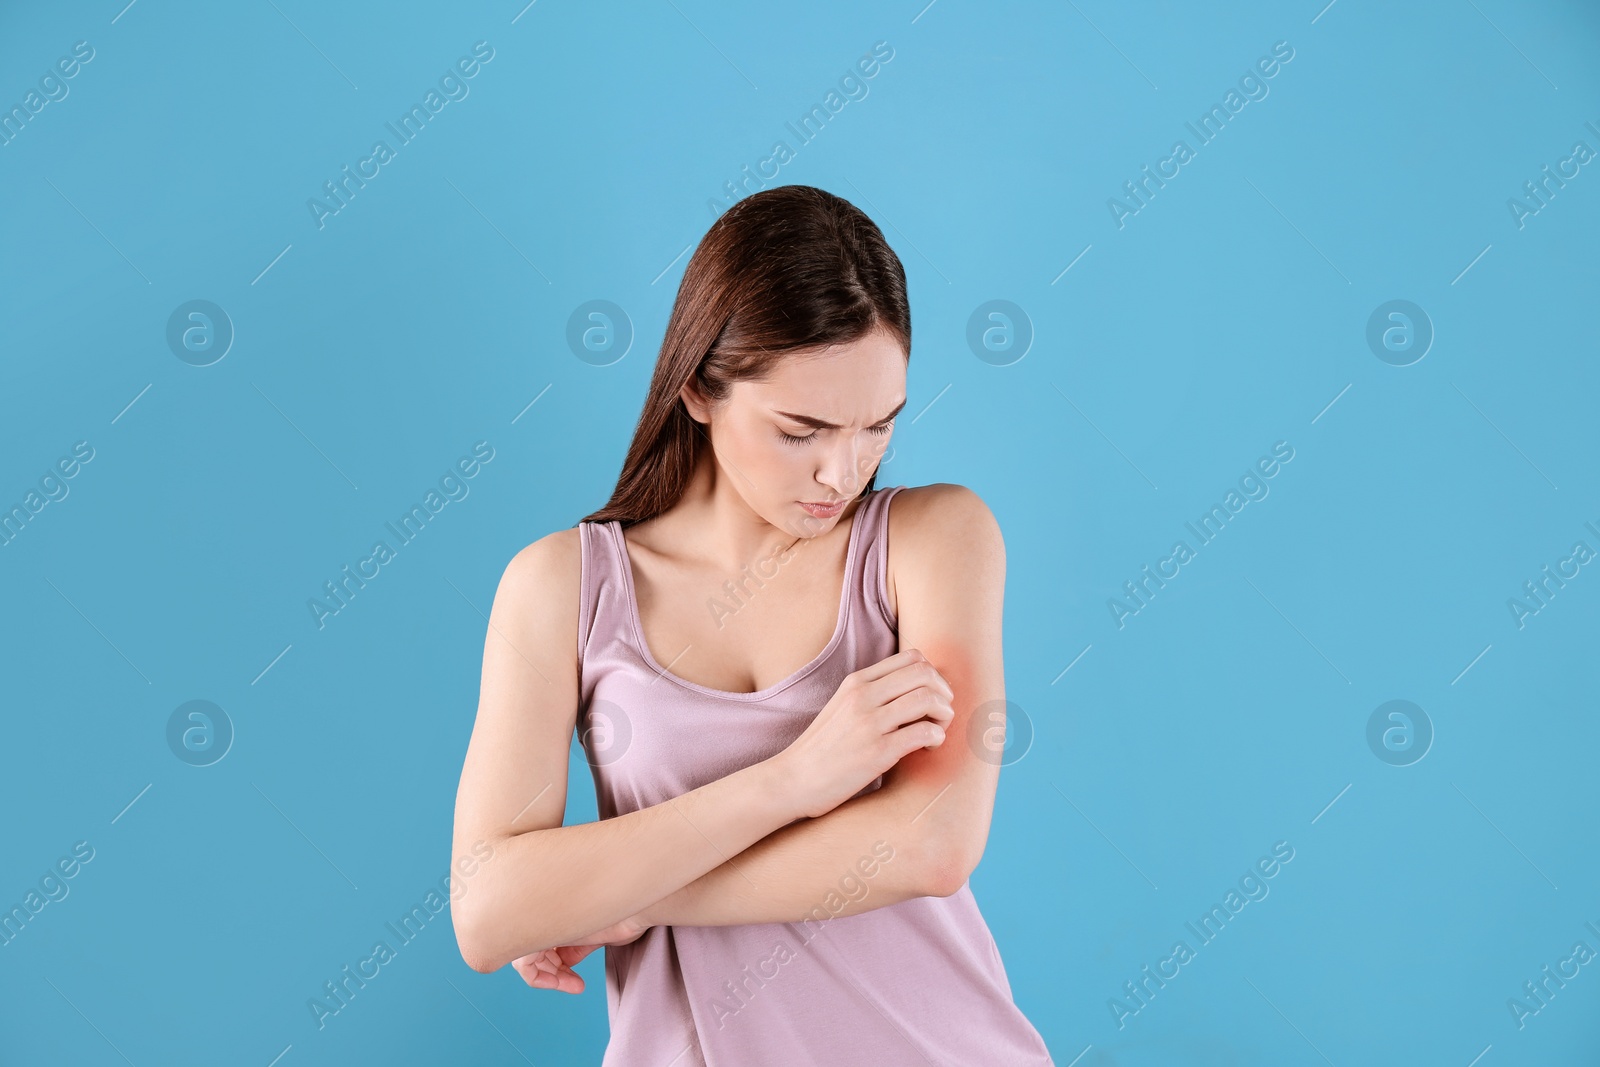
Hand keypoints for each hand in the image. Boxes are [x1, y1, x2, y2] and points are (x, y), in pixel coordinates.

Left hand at [510, 914, 648, 993]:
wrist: (637, 908)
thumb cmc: (624, 915)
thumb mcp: (594, 935)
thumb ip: (574, 947)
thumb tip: (564, 961)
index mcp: (555, 909)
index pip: (539, 942)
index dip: (554, 965)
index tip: (577, 981)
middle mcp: (544, 911)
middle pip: (530, 949)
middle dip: (553, 973)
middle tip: (576, 985)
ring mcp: (539, 918)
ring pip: (524, 958)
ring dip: (549, 978)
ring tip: (575, 985)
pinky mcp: (537, 929)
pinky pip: (523, 963)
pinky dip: (538, 978)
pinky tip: (562, 983)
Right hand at [775, 648, 954, 819]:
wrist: (792, 780)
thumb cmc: (822, 749)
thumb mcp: (842, 707)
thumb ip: (872, 695)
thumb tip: (915, 692)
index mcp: (856, 682)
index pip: (913, 658)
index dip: (934, 676)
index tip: (932, 697)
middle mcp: (863, 696)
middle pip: (925, 673)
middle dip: (944, 693)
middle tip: (941, 716)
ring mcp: (869, 722)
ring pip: (929, 699)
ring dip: (944, 715)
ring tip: (936, 733)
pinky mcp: (877, 751)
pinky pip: (925, 732)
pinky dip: (937, 739)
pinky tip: (928, 749)